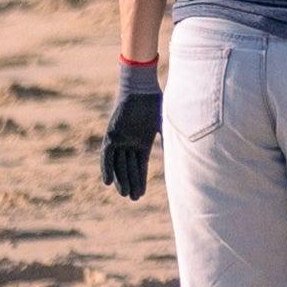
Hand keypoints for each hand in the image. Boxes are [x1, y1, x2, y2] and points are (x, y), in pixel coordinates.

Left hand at [99, 66, 159, 202]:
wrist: (142, 88)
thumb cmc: (156, 103)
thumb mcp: (164, 126)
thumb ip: (169, 141)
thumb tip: (180, 157)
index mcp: (143, 141)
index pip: (140, 165)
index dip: (140, 180)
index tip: (141, 195)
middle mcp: (130, 142)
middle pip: (129, 167)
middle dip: (131, 183)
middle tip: (133, 198)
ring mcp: (120, 139)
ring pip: (118, 164)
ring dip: (120, 179)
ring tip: (123, 194)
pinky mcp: (111, 135)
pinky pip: (107, 155)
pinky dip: (106, 168)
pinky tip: (107, 182)